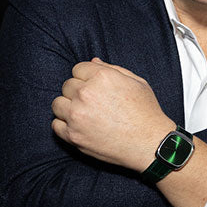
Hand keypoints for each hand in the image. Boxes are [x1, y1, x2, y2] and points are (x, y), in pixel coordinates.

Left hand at [51, 58, 173, 171]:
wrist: (150, 143)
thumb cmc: (146, 111)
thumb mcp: (136, 82)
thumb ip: (112, 69)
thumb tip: (93, 62)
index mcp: (102, 76)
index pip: (78, 68)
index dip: (86, 77)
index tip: (94, 86)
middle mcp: (86, 93)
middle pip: (67, 85)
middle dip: (78, 91)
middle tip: (93, 102)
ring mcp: (77, 115)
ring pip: (58, 103)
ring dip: (68, 106)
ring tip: (84, 113)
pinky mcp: (73, 136)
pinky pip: (56, 125)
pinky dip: (65, 125)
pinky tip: (79, 126)